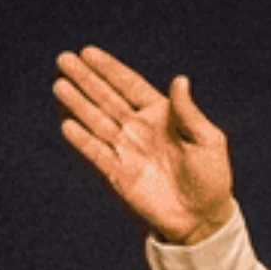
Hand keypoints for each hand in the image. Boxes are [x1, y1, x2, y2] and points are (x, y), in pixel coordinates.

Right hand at [54, 45, 235, 244]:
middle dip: (86, 79)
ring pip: (97, 121)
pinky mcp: (118, 174)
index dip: (109, 69)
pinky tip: (67, 123)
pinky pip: (96, 153)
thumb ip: (188, 112)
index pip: (129, 85)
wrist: (202, 217)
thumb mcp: (207, 140)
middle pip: (107, 98)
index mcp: (161, 114)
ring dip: (78, 103)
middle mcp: (139, 128)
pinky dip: (82, 140)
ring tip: (59, 84)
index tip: (88, 52)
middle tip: (63, 59)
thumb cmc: (211, 176)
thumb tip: (180, 79)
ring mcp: (126, 150)